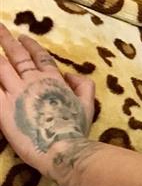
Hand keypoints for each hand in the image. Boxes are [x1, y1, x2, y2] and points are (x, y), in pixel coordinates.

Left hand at [0, 24, 93, 171]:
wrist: (62, 149)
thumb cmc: (76, 131)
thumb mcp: (88, 105)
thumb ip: (83, 85)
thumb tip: (70, 74)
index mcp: (54, 81)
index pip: (40, 57)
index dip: (31, 46)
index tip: (23, 37)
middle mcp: (33, 82)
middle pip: (17, 56)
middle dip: (7, 40)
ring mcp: (16, 93)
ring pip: (1, 67)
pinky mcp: (1, 107)